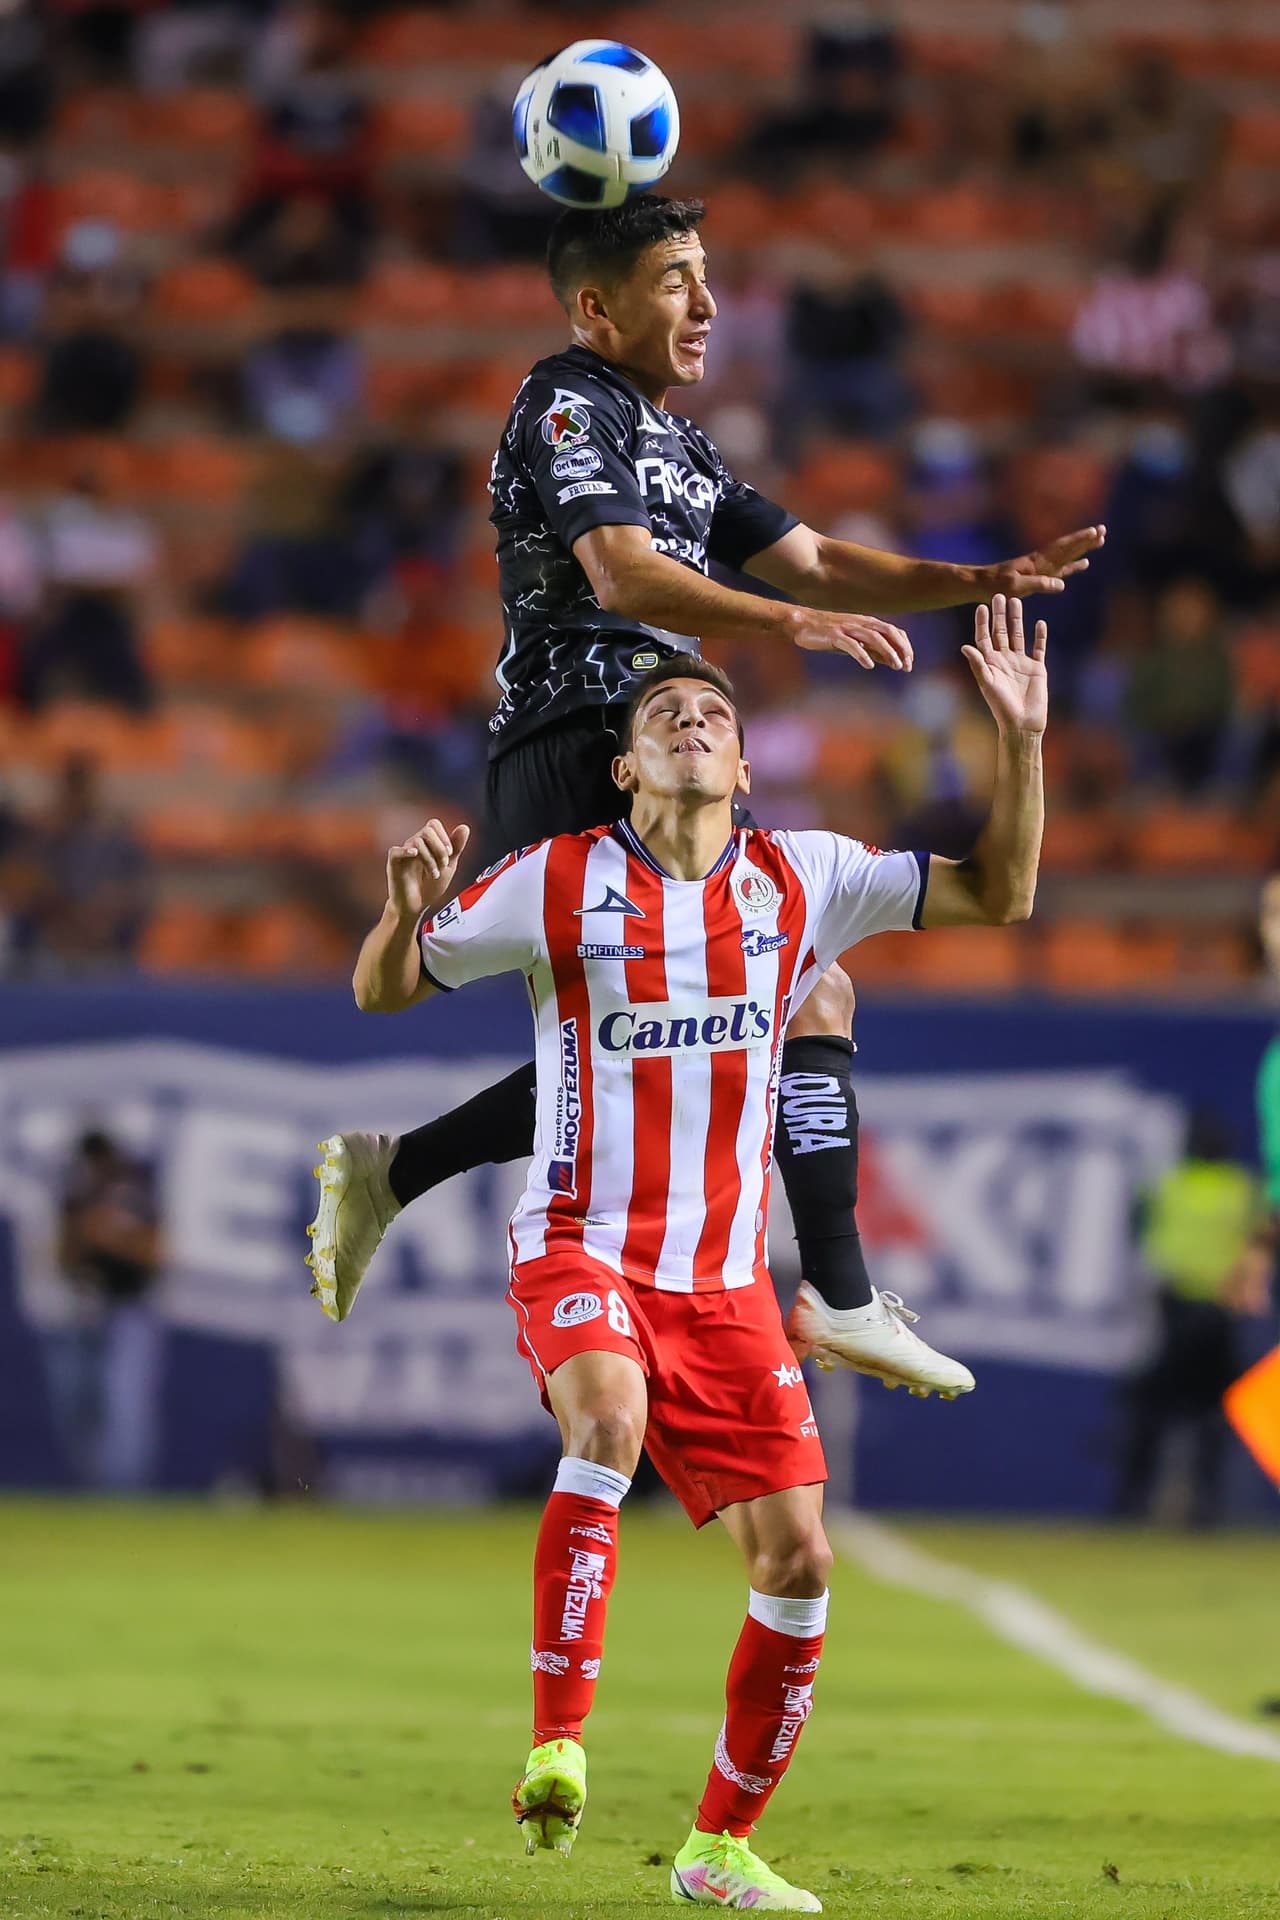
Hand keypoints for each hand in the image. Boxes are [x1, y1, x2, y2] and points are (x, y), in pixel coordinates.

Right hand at [386, 819, 470, 919]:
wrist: (417, 906)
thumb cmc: (431, 886)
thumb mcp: (449, 866)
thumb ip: (456, 847)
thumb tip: (465, 827)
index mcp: (426, 842)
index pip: (433, 824)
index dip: (444, 837)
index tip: (450, 854)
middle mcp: (413, 844)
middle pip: (427, 830)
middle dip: (440, 849)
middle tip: (443, 866)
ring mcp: (403, 853)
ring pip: (417, 841)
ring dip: (430, 859)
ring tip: (434, 874)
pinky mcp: (394, 864)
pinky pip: (396, 851)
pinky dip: (406, 851)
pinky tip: (415, 855)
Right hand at [790, 606, 912, 670]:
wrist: (801, 624)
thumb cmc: (828, 634)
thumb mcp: (854, 642)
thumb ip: (872, 649)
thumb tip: (891, 660)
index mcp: (867, 623)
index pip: (893, 631)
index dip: (904, 646)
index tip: (910, 663)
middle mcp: (860, 623)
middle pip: (887, 631)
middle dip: (901, 648)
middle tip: (907, 666)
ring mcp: (847, 628)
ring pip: (873, 636)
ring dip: (887, 651)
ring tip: (895, 665)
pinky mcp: (834, 634)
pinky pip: (851, 644)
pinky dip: (862, 654)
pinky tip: (869, 665)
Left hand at [961, 596, 1046, 734]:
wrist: (1022, 723)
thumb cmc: (1001, 706)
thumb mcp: (987, 684)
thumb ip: (978, 664)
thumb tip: (965, 646)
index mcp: (990, 663)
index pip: (984, 638)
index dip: (982, 623)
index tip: (982, 606)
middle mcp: (1004, 660)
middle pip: (1001, 632)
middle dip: (1000, 615)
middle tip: (1000, 595)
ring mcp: (1021, 663)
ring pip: (1018, 636)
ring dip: (1017, 620)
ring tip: (1017, 602)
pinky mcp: (1037, 668)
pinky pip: (1038, 648)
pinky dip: (1040, 637)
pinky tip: (1040, 623)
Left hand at [990, 524, 1105, 597]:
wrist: (980, 584)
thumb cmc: (995, 587)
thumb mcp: (1015, 587)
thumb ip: (1038, 584)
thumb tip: (1061, 584)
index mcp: (1037, 562)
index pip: (1062, 548)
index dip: (1079, 541)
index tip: (1095, 532)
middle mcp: (1041, 561)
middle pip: (1068, 548)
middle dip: (1085, 540)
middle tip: (1104, 530)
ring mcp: (1041, 567)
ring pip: (1067, 555)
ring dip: (1083, 548)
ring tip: (1100, 540)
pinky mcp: (1038, 574)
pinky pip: (1060, 568)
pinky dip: (1073, 565)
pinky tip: (1083, 564)